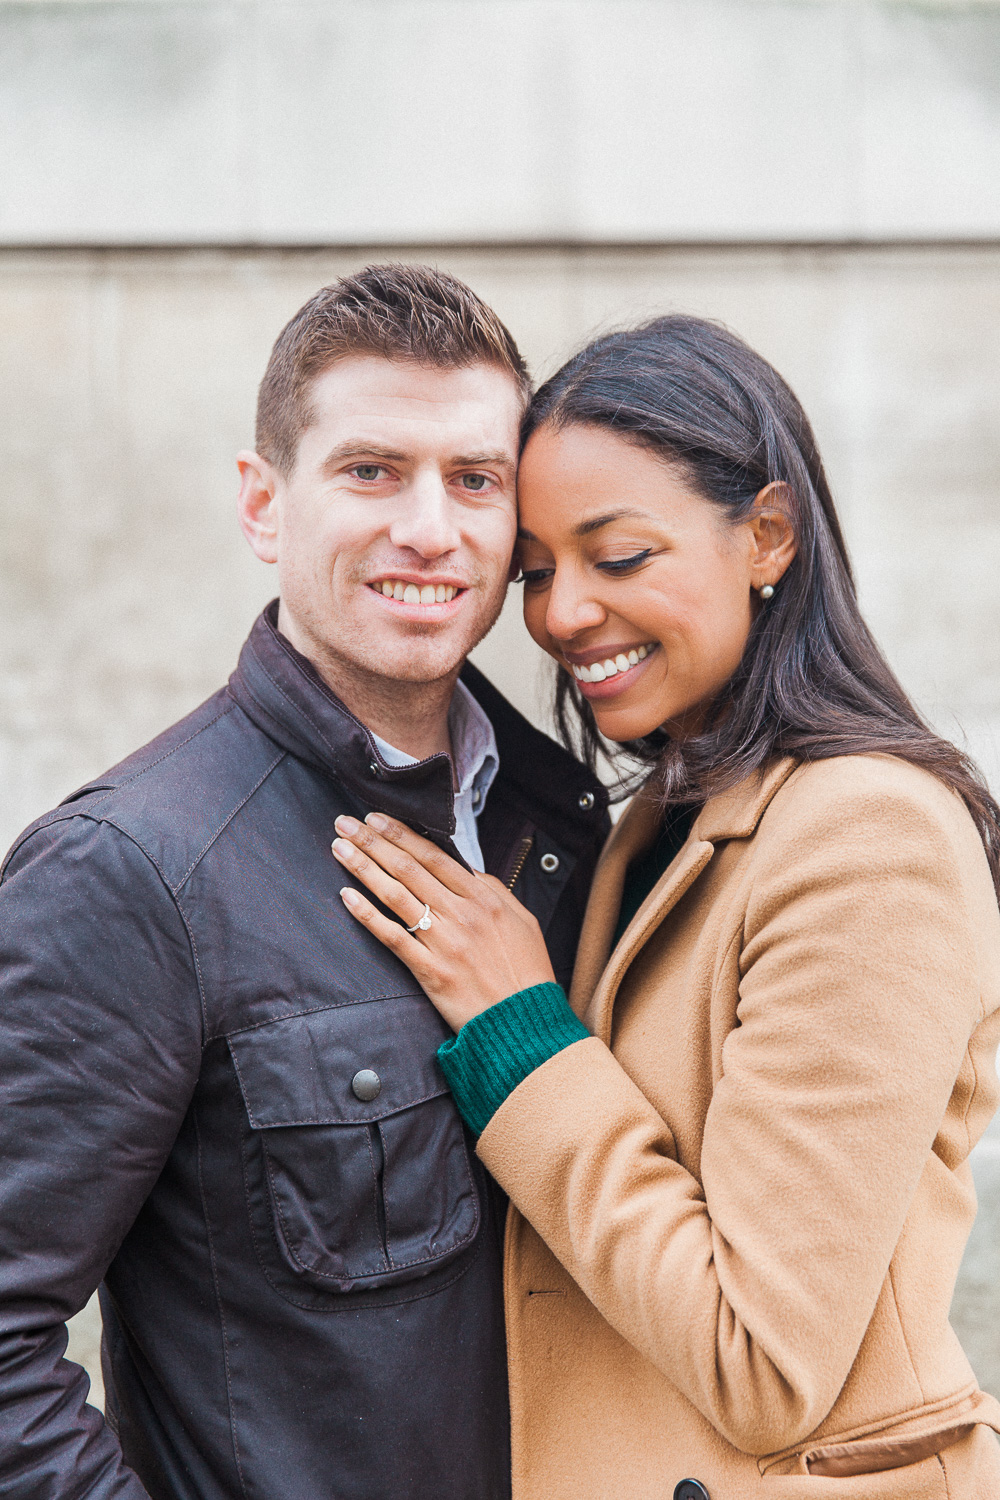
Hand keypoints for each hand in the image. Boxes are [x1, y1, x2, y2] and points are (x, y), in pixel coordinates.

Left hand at [331, 813, 555, 1031]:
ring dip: (363, 868)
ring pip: (396, 895)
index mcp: (485, 898)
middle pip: (408, 868)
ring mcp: (444, 942)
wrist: (524, 1021)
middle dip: (373, 841)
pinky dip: (367, 914)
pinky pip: (391, 937)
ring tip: (340, 849)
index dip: (401, 834)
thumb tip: (467, 871)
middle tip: (346, 823)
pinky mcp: (430, 971)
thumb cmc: (526, 973)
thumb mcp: (522, 920)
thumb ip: (494, 891)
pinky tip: (347, 897)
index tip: (377, 819)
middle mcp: (462, 914)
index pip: (434, 856)